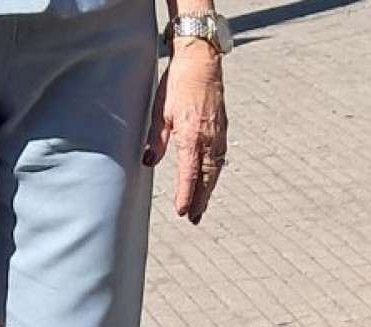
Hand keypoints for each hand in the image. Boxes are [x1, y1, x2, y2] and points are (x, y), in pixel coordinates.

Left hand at [143, 37, 226, 222]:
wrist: (201, 63)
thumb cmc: (178, 84)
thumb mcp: (160, 111)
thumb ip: (156, 139)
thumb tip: (148, 162)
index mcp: (191, 136)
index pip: (189, 174)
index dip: (186, 195)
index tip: (182, 211)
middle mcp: (208, 140)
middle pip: (205, 178)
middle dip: (200, 200)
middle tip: (195, 218)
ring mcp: (218, 136)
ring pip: (215, 171)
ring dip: (209, 190)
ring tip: (202, 206)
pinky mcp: (222, 130)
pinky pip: (219, 159)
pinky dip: (215, 175)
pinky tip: (211, 181)